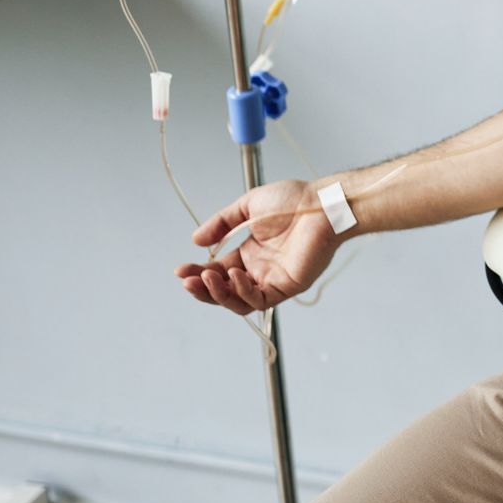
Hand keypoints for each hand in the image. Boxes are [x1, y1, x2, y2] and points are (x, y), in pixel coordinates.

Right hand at [175, 178, 340, 314]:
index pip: (218, 271)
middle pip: (224, 290)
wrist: (322, 203)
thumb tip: (195, 241)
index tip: (180, 270)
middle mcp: (260, 269)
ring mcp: (274, 279)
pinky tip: (235, 275)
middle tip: (187, 280)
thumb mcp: (248, 206)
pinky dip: (243, 292)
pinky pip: (260, 300)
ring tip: (206, 277)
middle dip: (202, 288)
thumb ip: (222, 223)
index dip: (197, 273)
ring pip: (238, 301)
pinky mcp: (288, 286)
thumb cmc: (295, 201)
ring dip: (218, 293)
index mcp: (250, 253)